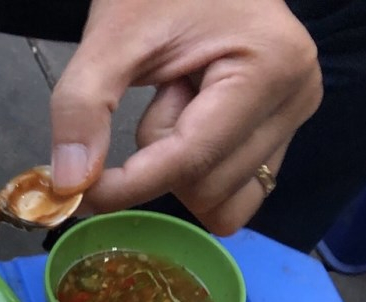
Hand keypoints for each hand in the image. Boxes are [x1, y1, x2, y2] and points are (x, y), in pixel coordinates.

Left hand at [48, 0, 321, 234]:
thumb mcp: (112, 36)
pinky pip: (232, 190)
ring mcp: (294, 118)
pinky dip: (196, 168)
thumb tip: (70, 185)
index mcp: (269, 67)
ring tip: (178, 97)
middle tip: (160, 93)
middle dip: (162, 160)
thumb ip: (82, 107)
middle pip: (207, 191)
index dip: (126, 187)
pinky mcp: (282, 131)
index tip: (76, 194)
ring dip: (179, 165)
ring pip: (221, 201)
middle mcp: (295, 98)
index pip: (190, 161)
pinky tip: (192, 113)